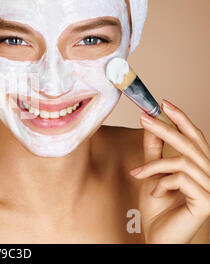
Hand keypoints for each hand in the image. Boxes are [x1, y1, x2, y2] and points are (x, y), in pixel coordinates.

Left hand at [130, 99, 209, 242]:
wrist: (157, 237)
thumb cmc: (157, 208)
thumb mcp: (152, 173)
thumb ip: (154, 150)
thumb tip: (151, 124)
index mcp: (200, 167)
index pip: (194, 137)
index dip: (181, 118)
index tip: (163, 103)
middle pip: (190, 144)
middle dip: (164, 128)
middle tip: (144, 118)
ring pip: (182, 160)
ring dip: (154, 165)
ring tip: (138, 174)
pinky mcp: (207, 202)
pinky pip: (181, 178)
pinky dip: (161, 182)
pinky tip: (154, 193)